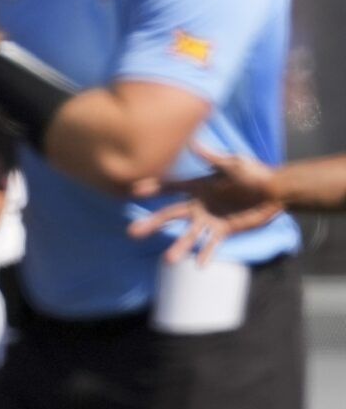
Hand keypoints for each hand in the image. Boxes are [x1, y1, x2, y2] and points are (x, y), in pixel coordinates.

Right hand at [129, 143, 283, 264]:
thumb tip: (193, 143)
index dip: (152, 189)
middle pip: (171, 215)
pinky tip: (199, 265)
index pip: (171, 187)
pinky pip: (212, 244)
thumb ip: (213, 158)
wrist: (276, 192)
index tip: (133, 192)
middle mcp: (199, 205)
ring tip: (169, 260)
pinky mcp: (224, 230)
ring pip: (189, 235)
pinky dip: (206, 254)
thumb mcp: (234, 164)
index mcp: (198, 187)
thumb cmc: (255, 174)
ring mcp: (210, 220)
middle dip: (152, 224)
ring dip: (178, 247)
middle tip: (133, 232)